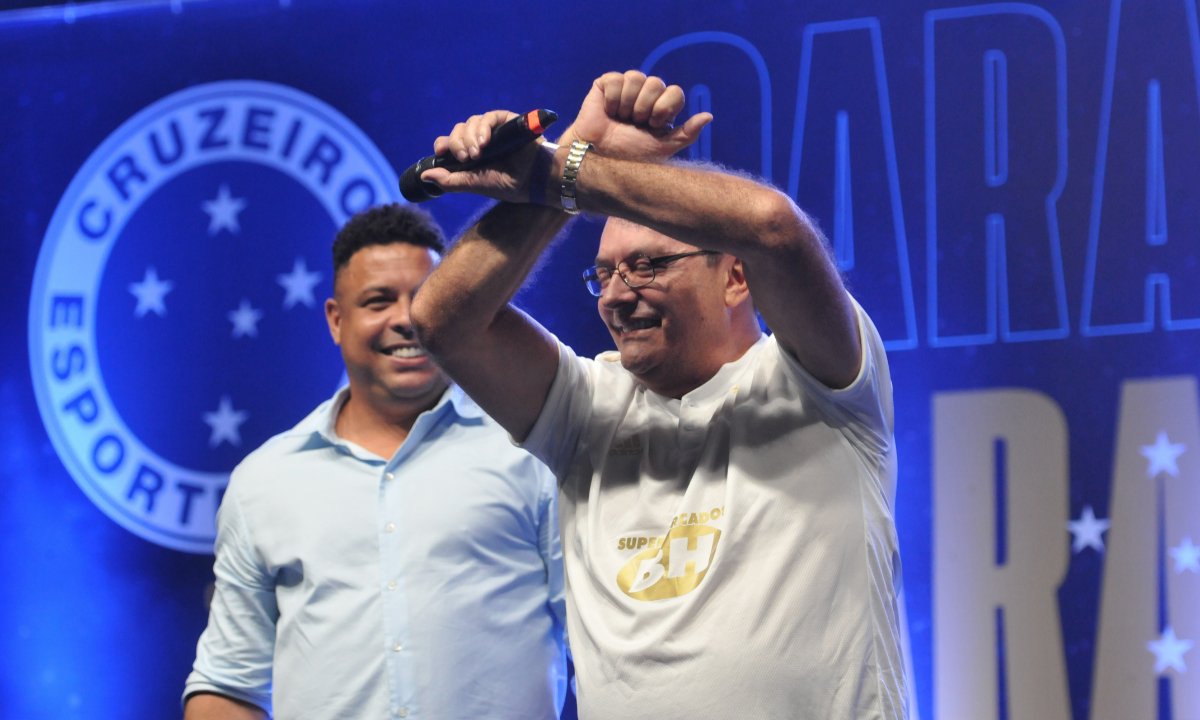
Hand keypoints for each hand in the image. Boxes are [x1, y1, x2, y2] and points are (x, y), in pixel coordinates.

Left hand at [419, 110, 543, 202]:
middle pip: (457, 131)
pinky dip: (483, 127)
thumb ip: (449, 180)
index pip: (449, 142)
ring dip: (470, 138)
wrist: (532, 181)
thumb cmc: (505, 184)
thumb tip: (424, 175)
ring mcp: (493, 129)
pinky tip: (485, 142)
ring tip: (478, 154)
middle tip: (467, 159)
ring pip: (470, 123)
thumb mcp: (473, 184)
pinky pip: (488, 117)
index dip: (443, 144)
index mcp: (470, 154)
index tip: (441, 152)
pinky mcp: (507, 121)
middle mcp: (480, 139)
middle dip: (458, 144)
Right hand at [558, 70, 712, 160]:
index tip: (653, 126)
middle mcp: (646, 95)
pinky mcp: (606, 84)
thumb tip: (709, 116)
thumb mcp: (662, 149)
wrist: (599, 158)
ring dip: (628, 104)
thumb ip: (686, 134)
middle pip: (657, 83)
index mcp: (661, 108)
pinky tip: (608, 111)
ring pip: (637, 77)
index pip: (675, 92)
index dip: (664, 108)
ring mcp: (626, 88)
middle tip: (634, 123)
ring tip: (620, 118)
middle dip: (645, 107)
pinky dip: (612, 99)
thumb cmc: (630, 156)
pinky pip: (617, 78)